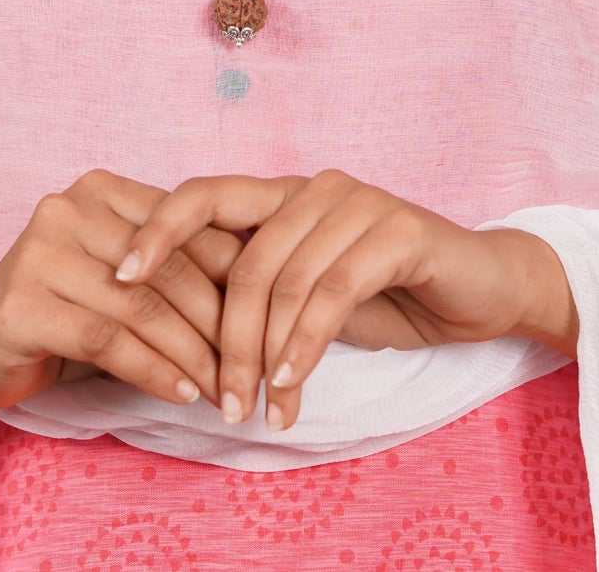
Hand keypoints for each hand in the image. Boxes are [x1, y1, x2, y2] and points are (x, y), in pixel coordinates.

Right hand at [0, 168, 243, 451]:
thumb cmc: (64, 308)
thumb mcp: (122, 275)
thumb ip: (175, 267)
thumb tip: (266, 291)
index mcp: (103, 189)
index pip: (189, 230)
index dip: (236, 280)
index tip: (268, 325)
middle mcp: (68, 207)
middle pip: (170, 269)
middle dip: (220, 326)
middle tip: (252, 370)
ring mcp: (39, 251)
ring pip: (142, 306)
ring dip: (193, 356)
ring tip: (224, 390)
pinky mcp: (21, 303)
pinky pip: (107, 339)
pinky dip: (153, 370)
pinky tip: (181, 392)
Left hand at [113, 169, 571, 431]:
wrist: (480, 287)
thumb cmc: (387, 291)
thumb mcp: (309, 291)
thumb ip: (257, 290)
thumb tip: (174, 328)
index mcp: (282, 194)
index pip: (204, 194)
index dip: (158, 230)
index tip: (118, 277)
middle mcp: (314, 187)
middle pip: (244, 258)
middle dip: (225, 339)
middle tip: (219, 403)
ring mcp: (357, 203)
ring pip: (287, 280)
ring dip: (266, 356)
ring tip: (259, 411)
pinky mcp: (398, 230)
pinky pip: (334, 292)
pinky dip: (306, 346)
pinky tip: (292, 387)